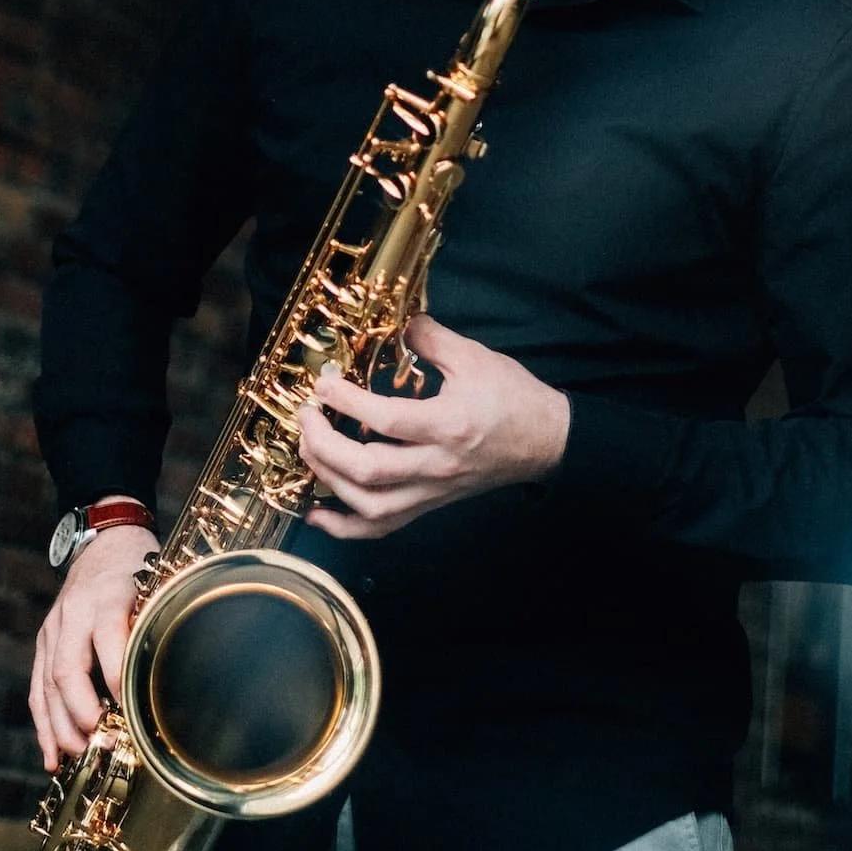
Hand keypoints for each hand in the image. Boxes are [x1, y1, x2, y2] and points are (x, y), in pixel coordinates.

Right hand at [29, 522, 157, 771]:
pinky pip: (37, 688)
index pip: (109, 641)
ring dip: (61, 728)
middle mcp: (74, 613)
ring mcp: (53, 629)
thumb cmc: (140, 568)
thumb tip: (169, 681)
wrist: (106, 540)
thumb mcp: (156, 586)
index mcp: (108, 598)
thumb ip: (154, 626)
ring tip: (80, 756)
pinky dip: (44, 725)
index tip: (132, 713)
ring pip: (47, 686)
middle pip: (68, 670)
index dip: (118, 679)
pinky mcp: (43, 642)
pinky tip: (52, 756)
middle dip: (83, 714)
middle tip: (104, 743)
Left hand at [300, 314, 569, 540]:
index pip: (386, 419)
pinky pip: (383, 527)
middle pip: (368, 470)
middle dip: (324, 444)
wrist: (545, 440)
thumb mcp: (475, 357)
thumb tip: (395, 323)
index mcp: (448, 425)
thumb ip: (430, 339)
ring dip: (329, 480)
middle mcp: (437, 465)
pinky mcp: (430, 504)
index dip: (347, 402)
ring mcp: (432, 491)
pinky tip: (318, 512)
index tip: (324, 382)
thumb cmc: (513, 398)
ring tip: (308, 450)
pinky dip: (345, 526)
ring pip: (370, 505)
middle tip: (306, 416)